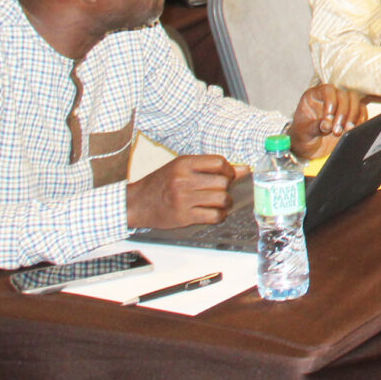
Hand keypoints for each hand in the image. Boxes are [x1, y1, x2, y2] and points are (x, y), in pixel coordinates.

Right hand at [126, 154, 248, 228]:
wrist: (137, 203)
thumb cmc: (161, 183)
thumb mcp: (182, 168)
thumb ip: (210, 168)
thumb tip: (244, 169)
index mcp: (184, 164)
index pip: (220, 162)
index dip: (229, 170)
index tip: (227, 176)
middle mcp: (184, 180)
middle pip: (224, 182)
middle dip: (227, 188)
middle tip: (221, 191)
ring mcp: (184, 199)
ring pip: (222, 199)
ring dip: (226, 203)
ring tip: (219, 203)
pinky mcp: (184, 216)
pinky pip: (214, 216)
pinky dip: (220, 216)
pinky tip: (214, 213)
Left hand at [286, 83, 367, 157]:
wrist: (308, 147)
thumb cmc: (302, 137)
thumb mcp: (303, 133)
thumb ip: (314, 127)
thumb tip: (327, 124)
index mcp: (314, 96)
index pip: (327, 90)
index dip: (331, 102)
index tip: (329, 118)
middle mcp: (329, 97)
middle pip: (343, 95)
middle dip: (343, 113)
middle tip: (337, 131)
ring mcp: (341, 104)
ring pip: (355, 100)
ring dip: (353, 116)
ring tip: (347, 131)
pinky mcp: (351, 113)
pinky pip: (361, 110)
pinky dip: (360, 119)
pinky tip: (354, 130)